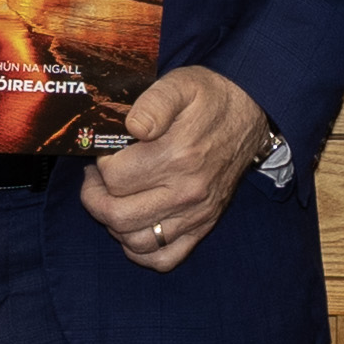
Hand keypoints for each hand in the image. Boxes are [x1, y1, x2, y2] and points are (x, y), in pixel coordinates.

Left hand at [85, 65, 269, 269]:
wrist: (250, 113)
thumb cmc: (209, 98)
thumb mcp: (180, 84)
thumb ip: (152, 103)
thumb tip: (132, 127)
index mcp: (177, 156)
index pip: (115, 179)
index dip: (100, 165)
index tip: (104, 152)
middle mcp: (186, 192)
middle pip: (118, 216)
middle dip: (93, 198)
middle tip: (93, 179)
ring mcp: (196, 214)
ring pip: (136, 242)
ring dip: (112, 224)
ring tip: (111, 199)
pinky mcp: (203, 226)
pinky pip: (164, 258)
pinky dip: (140, 252)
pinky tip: (132, 228)